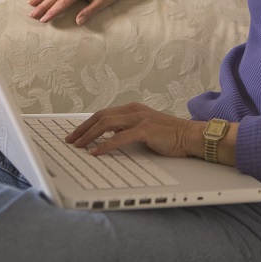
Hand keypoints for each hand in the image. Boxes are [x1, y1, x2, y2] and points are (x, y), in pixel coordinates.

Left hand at [66, 103, 205, 158]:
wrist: (190, 135)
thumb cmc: (169, 135)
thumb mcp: (145, 129)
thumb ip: (128, 129)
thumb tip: (109, 138)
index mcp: (133, 109)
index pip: (103, 114)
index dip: (87, 123)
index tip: (75, 134)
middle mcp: (134, 110)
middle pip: (101, 116)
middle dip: (83, 128)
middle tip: (70, 140)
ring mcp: (139, 118)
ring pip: (107, 124)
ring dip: (90, 135)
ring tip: (79, 146)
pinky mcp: (145, 130)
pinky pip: (120, 137)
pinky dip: (106, 145)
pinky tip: (96, 152)